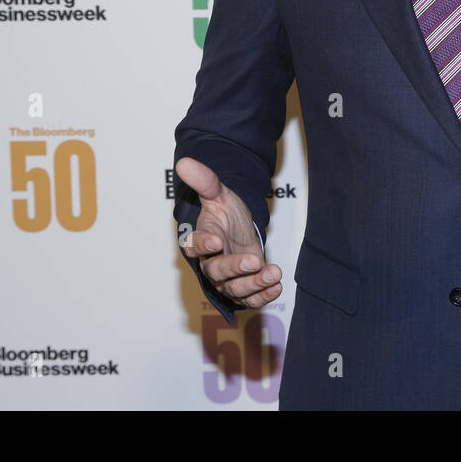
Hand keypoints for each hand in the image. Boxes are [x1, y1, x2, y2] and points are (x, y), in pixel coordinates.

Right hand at [175, 157, 281, 307]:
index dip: (202, 245)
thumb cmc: (226, 213)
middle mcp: (211, 263)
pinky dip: (263, 296)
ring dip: (254, 284)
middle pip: (216, 272)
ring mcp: (227, 279)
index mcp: (201, 240)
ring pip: (235, 289)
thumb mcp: (218, 194)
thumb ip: (204, 181)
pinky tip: (276, 286)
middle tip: (253, 260)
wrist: (241, 229)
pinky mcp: (244, 289)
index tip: (215, 241)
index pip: (195, 246)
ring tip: (273, 273)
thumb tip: (184, 162)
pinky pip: (250, 299)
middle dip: (235, 268)